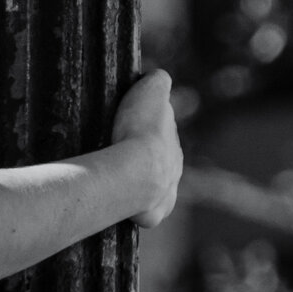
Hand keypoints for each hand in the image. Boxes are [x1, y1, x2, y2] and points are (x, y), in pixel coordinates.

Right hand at [111, 69, 182, 227]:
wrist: (137, 171)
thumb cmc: (140, 130)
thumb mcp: (150, 90)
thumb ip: (158, 81)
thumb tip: (159, 77)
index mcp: (173, 140)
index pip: (161, 133)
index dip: (143, 128)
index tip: (127, 126)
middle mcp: (175, 167)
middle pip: (160, 160)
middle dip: (143, 157)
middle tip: (117, 152)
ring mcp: (167, 192)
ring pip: (155, 187)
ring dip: (140, 183)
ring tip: (117, 178)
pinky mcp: (155, 214)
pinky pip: (148, 213)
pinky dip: (137, 209)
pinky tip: (124, 205)